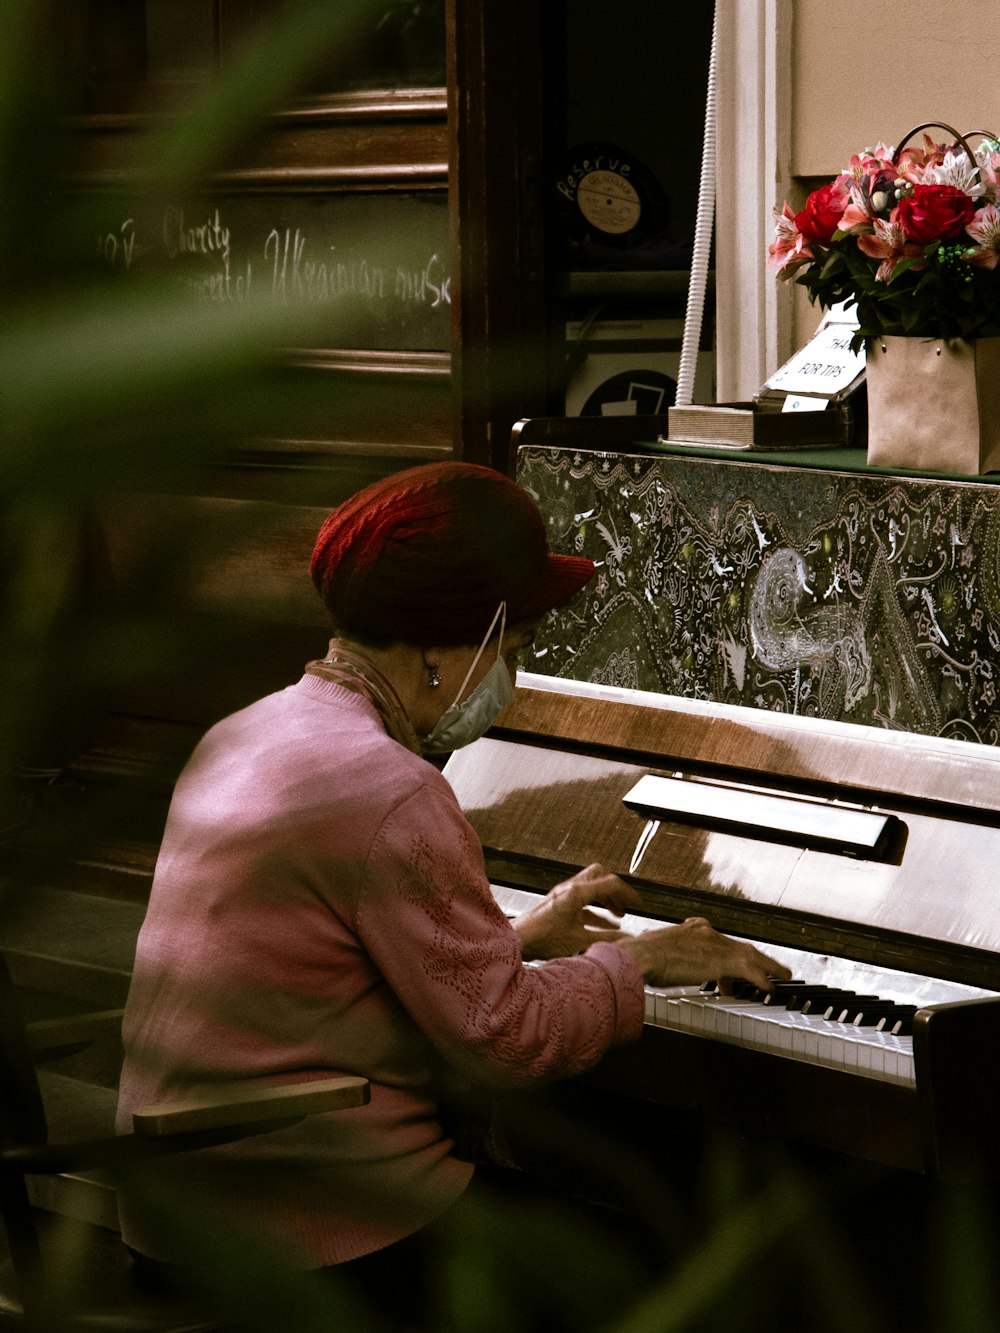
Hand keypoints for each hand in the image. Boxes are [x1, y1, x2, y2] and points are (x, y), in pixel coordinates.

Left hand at [513, 863, 643, 960]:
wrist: (518, 940)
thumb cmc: (543, 939)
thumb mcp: (579, 941)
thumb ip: (607, 939)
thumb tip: (629, 940)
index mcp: (577, 893)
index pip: (610, 884)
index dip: (628, 894)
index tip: (639, 904)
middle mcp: (570, 888)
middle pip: (600, 876)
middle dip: (616, 890)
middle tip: (626, 905)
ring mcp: (563, 894)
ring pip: (591, 887)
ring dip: (606, 899)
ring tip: (619, 914)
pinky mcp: (559, 904)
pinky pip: (583, 900)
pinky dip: (596, 909)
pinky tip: (604, 925)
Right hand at [615, 916, 791, 992]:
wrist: (638, 956)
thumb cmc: (639, 956)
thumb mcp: (654, 953)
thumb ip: (663, 958)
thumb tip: (655, 969)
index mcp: (691, 930)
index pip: (719, 941)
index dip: (729, 954)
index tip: (732, 968)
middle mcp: (706, 933)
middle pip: (739, 946)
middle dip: (758, 957)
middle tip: (773, 966)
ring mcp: (714, 945)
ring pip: (750, 955)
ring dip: (768, 966)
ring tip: (782, 974)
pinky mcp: (719, 961)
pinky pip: (748, 970)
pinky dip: (761, 977)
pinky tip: (770, 986)